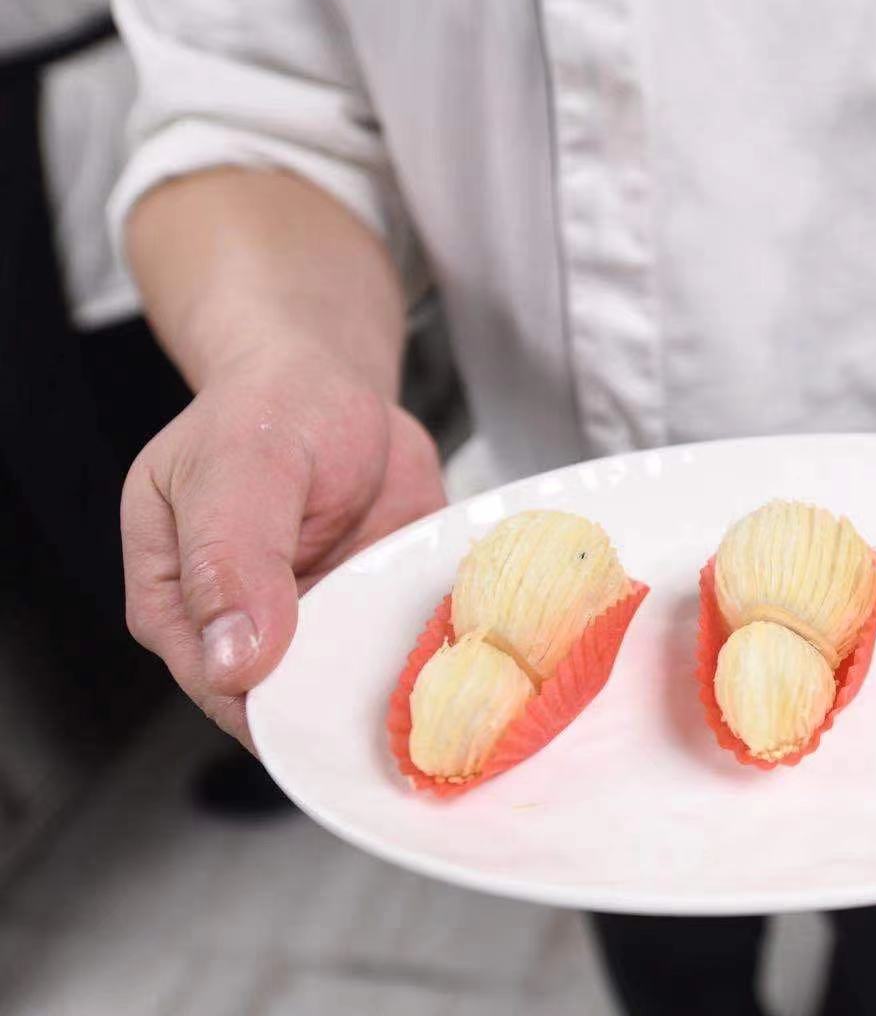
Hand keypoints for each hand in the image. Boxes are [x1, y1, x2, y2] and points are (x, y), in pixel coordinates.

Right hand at [122, 351, 446, 748]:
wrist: (330, 382)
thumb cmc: (267, 411)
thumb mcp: (240, 467)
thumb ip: (230, 559)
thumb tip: (233, 662)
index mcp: (178, 605)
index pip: (221, 690)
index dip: (277, 712)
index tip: (339, 717)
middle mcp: (244, 629)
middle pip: (293, 704)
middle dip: (349, 710)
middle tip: (415, 709)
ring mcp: (316, 626)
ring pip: (355, 688)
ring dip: (402, 689)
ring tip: (455, 683)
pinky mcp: (371, 613)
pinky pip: (405, 652)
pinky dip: (437, 652)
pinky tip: (473, 649)